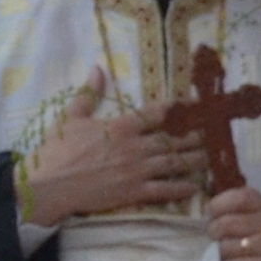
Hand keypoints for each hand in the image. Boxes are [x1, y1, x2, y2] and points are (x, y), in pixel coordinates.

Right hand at [22, 78, 205, 225]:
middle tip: (212, 135)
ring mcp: (136, 170)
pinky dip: (181, 188)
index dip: (181, 108)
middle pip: (174, 139)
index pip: (158, 113)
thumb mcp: (71, 117)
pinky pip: (164, 189)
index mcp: (121, 125)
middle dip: (196, 136)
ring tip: (209, 159)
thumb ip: (88, 94)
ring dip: (194, 161)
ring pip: (174, 163)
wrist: (47, 185)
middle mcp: (134, 146)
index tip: (199, 104)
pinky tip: (194, 186)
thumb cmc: (56, 151)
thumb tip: (97, 68)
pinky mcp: (133, 192)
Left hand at [204, 184, 260, 260]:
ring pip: (227, 247)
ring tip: (223, 254)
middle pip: (227, 224)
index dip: (218, 205)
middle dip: (213, 232)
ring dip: (218, 253)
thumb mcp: (258, 217)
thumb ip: (236, 211)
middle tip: (214, 238)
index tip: (212, 215)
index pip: (239, 197)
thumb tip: (203, 211)